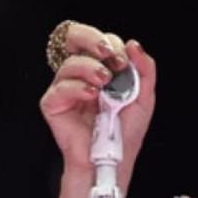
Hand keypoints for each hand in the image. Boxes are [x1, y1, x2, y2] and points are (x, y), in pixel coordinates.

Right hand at [39, 22, 156, 196]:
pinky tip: (91, 96)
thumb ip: (144, 69)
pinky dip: (77, 88)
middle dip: (92, 39)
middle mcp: (81, 74)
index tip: (124, 61)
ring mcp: (66, 88)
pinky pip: (59, 88)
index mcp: (102, 68)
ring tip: (103, 82)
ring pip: (69, 63)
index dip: (111, 44)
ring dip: (89, 68)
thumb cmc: (125, 131)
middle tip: (109, 54)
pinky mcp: (53, 104)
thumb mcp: (144, 97)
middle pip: (74, 37)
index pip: (99, 40)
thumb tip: (134, 44)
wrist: (113, 159)